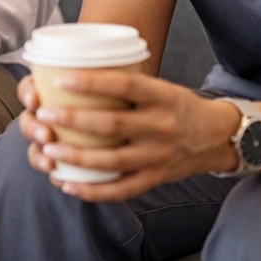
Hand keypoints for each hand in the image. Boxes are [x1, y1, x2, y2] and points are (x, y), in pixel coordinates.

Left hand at [16, 72, 238, 202]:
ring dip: (77, 156)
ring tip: (49, 148)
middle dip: (74, 120)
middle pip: (113, 125)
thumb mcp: (161, 87)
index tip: (61, 80)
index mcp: (162, 97)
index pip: (125, 86)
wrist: (216, 137)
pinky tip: (68, 185)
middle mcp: (161, 127)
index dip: (92, 83)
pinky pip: (121, 190)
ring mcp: (158, 156)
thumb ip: (128, 84)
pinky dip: (93, 190)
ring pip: (113, 161)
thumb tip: (79, 69)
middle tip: (45, 114)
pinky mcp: (155, 178)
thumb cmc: (177, 106)